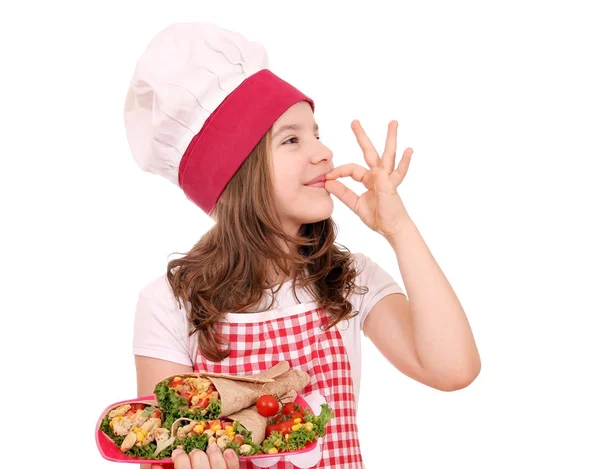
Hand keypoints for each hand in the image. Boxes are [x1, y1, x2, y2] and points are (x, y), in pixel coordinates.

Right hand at [151, 444, 238, 468]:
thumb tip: (153, 464)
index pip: (181, 462)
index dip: (179, 456)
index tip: (177, 454)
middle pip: (199, 458)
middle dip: (195, 454)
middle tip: (193, 455)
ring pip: (217, 461)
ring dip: (213, 452)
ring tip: (210, 449)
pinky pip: (233, 468)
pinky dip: (231, 459)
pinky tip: (227, 452)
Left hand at [325, 120, 412, 238]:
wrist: (392, 228)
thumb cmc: (378, 217)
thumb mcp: (355, 204)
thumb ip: (343, 193)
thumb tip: (327, 183)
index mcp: (368, 179)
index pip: (351, 168)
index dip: (338, 171)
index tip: (328, 176)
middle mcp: (378, 175)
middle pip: (369, 152)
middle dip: (361, 136)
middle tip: (354, 121)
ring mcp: (387, 178)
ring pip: (388, 155)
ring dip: (390, 138)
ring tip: (393, 122)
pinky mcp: (391, 185)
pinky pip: (397, 173)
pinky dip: (404, 162)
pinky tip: (409, 150)